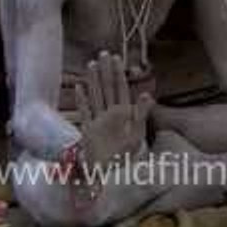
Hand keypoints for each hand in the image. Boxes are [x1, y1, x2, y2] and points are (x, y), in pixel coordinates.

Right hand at [75, 51, 153, 168]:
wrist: (111, 173)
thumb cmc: (126, 155)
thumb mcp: (137, 134)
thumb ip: (141, 113)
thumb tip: (147, 94)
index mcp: (123, 114)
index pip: (120, 89)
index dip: (118, 73)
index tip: (116, 58)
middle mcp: (110, 114)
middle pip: (107, 88)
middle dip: (106, 71)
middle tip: (103, 53)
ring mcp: (98, 120)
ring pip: (95, 95)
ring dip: (93, 80)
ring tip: (91, 64)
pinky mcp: (88, 129)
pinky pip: (84, 111)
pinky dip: (81, 100)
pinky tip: (79, 87)